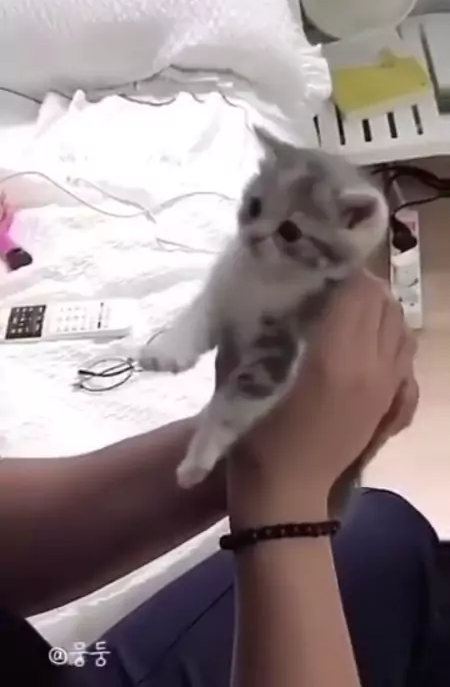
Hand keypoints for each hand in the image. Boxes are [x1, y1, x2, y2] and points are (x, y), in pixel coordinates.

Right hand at [227, 272, 417, 522]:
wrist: (286, 497)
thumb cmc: (256, 438)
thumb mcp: (242, 378)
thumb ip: (253, 331)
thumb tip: (262, 293)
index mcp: (335, 357)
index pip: (358, 290)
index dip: (340, 269)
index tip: (316, 265)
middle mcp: (371, 367)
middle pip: (384, 303)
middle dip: (359, 285)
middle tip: (328, 285)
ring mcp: (387, 387)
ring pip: (401, 327)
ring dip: (379, 311)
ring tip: (348, 310)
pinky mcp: (391, 405)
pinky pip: (406, 357)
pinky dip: (392, 339)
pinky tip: (367, 343)